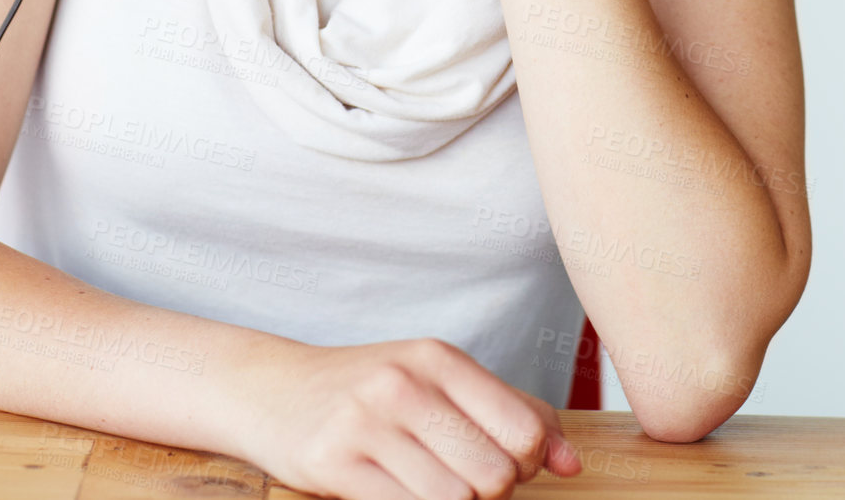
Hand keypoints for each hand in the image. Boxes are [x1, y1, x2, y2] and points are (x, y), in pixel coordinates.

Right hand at [236, 334, 582, 497]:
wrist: (272, 389)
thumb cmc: (371, 389)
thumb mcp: (438, 381)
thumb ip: (510, 413)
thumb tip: (572, 464)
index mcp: (439, 357)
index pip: (523, 430)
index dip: (526, 465)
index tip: (503, 466)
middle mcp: (406, 383)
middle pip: (494, 474)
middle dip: (491, 493)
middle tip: (463, 481)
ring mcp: (368, 423)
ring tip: (428, 485)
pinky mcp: (334, 463)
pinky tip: (399, 492)